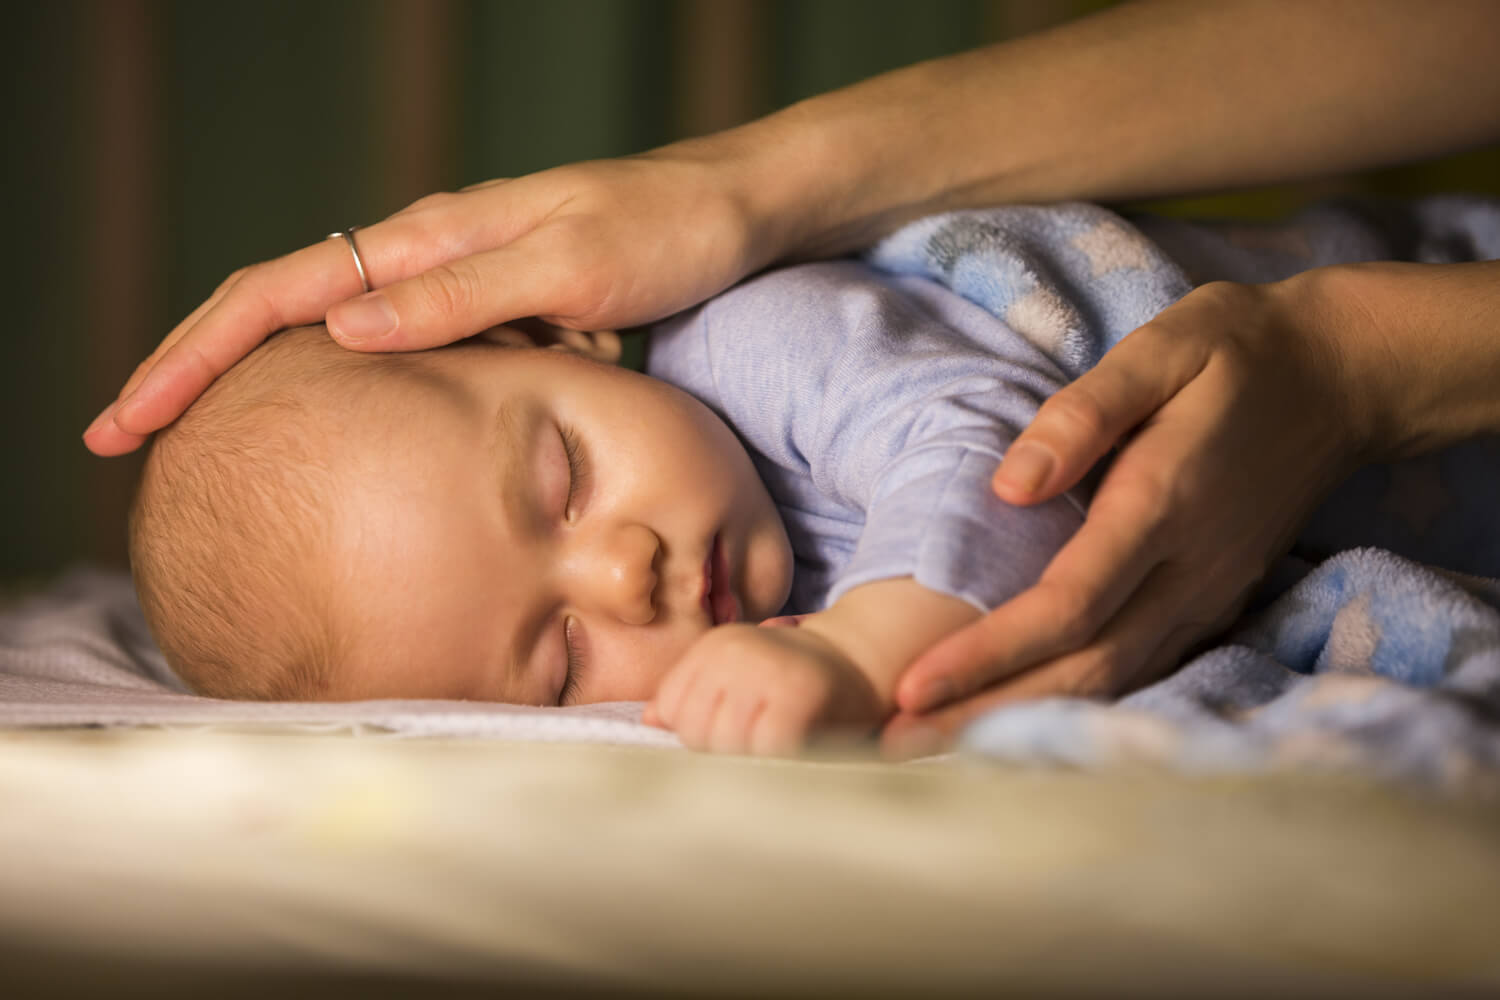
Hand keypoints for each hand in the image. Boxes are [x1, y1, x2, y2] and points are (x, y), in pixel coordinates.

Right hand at [83, 143, 776, 456]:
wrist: (733, 217)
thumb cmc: (665, 233)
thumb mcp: (572, 268)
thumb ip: (463, 296)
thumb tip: (342, 331)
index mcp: (430, 238)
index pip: (279, 293)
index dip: (194, 356)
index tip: (127, 419)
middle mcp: (427, 260)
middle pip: (278, 314)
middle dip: (195, 373)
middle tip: (124, 444)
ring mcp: (454, 289)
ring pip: (326, 337)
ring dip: (253, 385)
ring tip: (192, 448)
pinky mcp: (489, 318)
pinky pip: (390, 357)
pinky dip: (336, 394)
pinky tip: (321, 435)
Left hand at [643, 622, 882, 755]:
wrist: (864, 659)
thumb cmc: (795, 679)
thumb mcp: (739, 676)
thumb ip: (694, 696)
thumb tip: (649, 719)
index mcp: (714, 645)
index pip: (671, 708)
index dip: (696, 733)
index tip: (731, 731)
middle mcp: (734, 651)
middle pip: (694, 731)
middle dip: (720, 752)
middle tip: (758, 744)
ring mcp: (765, 671)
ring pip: (724, 746)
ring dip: (749, 761)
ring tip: (775, 749)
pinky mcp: (796, 698)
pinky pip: (764, 751)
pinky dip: (778, 763)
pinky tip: (795, 752)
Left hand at [884, 274, 1378, 756]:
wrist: (1340, 379)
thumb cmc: (1234, 353)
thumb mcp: (1160, 349)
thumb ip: (1085, 415)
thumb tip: (1009, 487)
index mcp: (1162, 505)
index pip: (1067, 605)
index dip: (987, 653)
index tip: (910, 687)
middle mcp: (1188, 570)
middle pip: (1081, 669)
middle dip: (984, 714)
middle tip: (889, 747)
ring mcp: (1206, 595)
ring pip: (1110, 684)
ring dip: (1020, 724)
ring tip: (929, 750)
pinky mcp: (1210, 602)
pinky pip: (1135, 670)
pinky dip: (1070, 706)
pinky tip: (1012, 721)